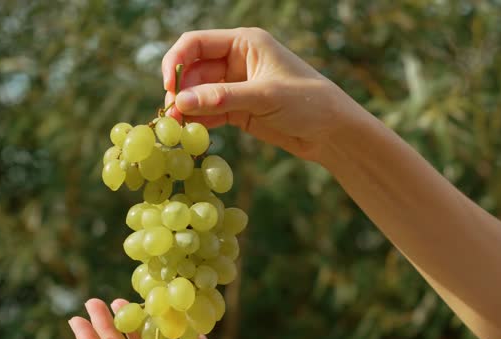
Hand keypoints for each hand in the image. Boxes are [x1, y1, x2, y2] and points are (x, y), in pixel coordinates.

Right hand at [162, 28, 358, 162]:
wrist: (332, 131)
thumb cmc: (307, 102)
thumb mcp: (264, 97)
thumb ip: (222, 98)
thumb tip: (181, 102)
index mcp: (244, 43)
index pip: (196, 43)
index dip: (177, 62)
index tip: (168, 85)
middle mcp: (236, 61)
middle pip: (193, 70)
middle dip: (180, 90)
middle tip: (171, 113)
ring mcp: (236, 87)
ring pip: (199, 94)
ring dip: (186, 108)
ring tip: (176, 127)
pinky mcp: (238, 110)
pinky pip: (209, 112)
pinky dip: (198, 121)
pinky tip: (191, 133)